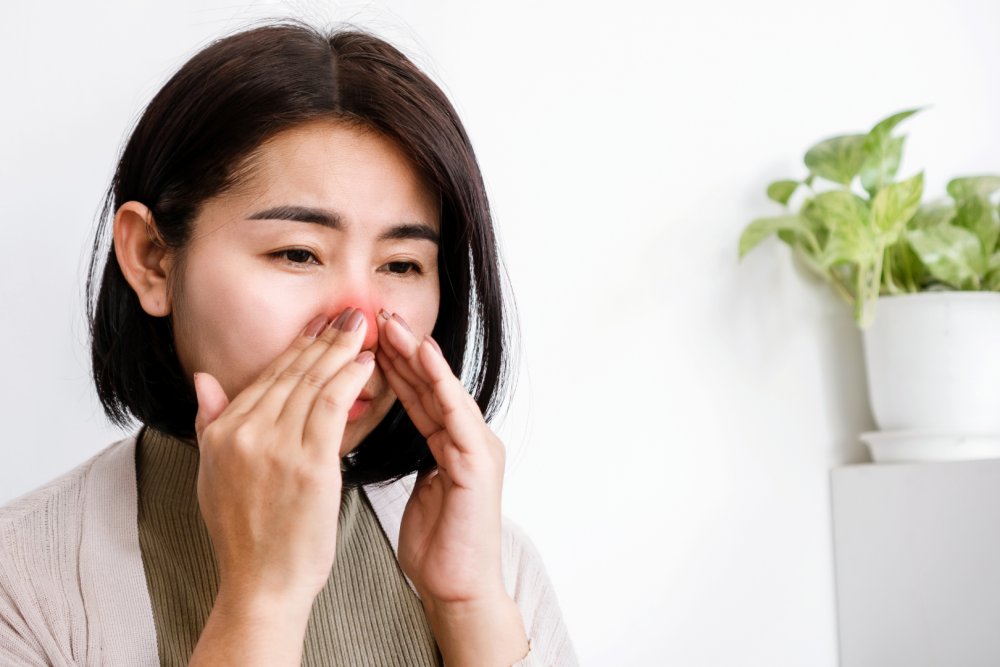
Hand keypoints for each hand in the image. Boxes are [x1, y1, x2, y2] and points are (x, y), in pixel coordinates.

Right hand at [188, 309, 374, 666]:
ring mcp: (274, 447)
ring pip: (312, 382)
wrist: (262, 582)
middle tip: (348, 315)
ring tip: (363, 328)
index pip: (265, 377)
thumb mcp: (211, 474)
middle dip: (323, 339)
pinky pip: (330, 405)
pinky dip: (350, 378)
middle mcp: (244, 433)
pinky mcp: (307, 464)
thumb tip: (204, 381)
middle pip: (290, 373)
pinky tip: (367, 363)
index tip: (319, 327)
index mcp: (221, 432)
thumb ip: (209, 423)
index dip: (297, 348)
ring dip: (341, 350)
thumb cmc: (246, 535)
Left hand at [377, 311, 527, 666]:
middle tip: (375, 315)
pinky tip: (424, 357)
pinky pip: (458, 413)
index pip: (416, 393)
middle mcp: (468, 438)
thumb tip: (368, 435)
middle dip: (403, 349)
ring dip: (420, 355)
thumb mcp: (411, 488)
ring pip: (445, 390)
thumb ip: (405, 457)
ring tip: (396, 325)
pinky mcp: (481, 462)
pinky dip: (441, 383)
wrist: (458, 588)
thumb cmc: (435, 546)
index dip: (391, 364)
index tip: (363, 337)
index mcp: (450, 444)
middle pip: (431, 384)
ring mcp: (479, 447)